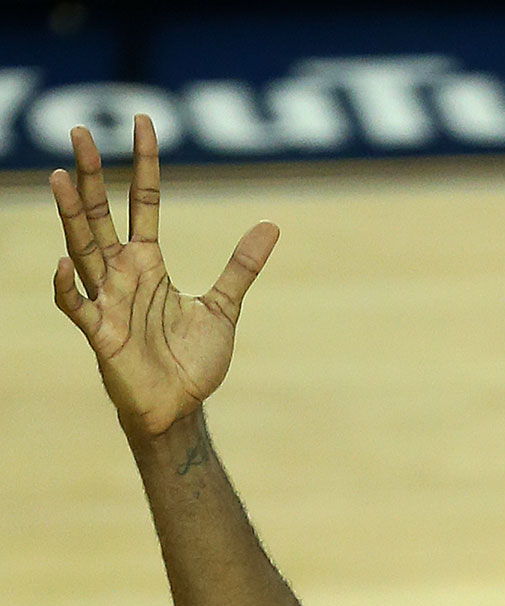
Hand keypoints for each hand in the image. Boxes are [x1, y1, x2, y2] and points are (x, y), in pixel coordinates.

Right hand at [51, 115, 276, 439]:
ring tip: (60, 176)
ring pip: (82, 248)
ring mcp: (107, 300)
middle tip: (79, 132)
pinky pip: (75, 305)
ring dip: (71, 215)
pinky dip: (65, 286)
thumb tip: (271, 225)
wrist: (180, 411)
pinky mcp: (100, 334)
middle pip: (101, 214)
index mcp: (148, 263)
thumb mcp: (223, 309)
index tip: (143, 121)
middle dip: (92, 175)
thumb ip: (241, 267)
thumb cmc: (191, 362)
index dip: (146, 164)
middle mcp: (122, 274)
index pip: (143, 202)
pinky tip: (60, 261)